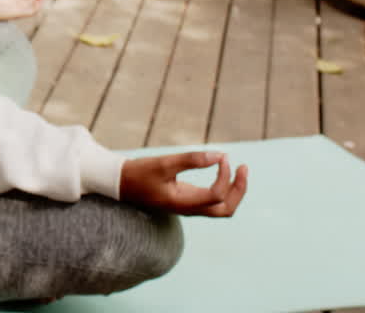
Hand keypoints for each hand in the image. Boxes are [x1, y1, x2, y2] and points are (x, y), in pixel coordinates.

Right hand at [120, 152, 248, 216]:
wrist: (121, 184)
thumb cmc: (139, 173)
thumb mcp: (163, 163)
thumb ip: (191, 160)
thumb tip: (220, 155)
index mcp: (183, 203)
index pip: (217, 195)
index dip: (225, 176)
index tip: (223, 157)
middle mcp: (189, 209)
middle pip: (226, 210)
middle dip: (239, 190)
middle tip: (243, 167)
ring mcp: (189, 207)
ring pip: (222, 208)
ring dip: (235, 191)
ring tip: (238, 170)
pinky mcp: (187, 201)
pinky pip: (213, 201)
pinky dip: (224, 189)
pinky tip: (223, 172)